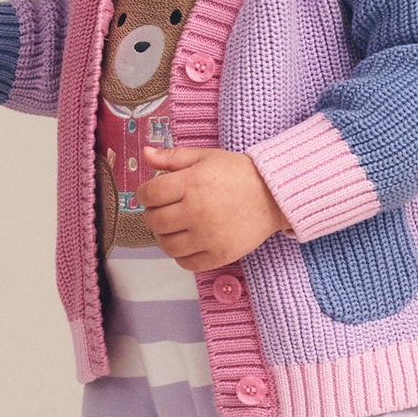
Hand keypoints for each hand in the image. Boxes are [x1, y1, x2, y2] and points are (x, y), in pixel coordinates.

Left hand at [135, 143, 293, 270]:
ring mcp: (208, 236)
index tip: (149, 195)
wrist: (274, 195)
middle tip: (164, 210)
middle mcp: (197, 211)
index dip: (143, 195)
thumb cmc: (239, 174)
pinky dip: (181, 255)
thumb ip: (172, 157)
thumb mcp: (205, 157)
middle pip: (154, 221)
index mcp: (191, 183)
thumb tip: (146, 154)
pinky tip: (189, 242)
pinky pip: (185, 263)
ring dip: (165, 236)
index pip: (149, 195)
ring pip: (167, 245)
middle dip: (153, 215)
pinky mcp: (219, 255)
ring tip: (175, 228)